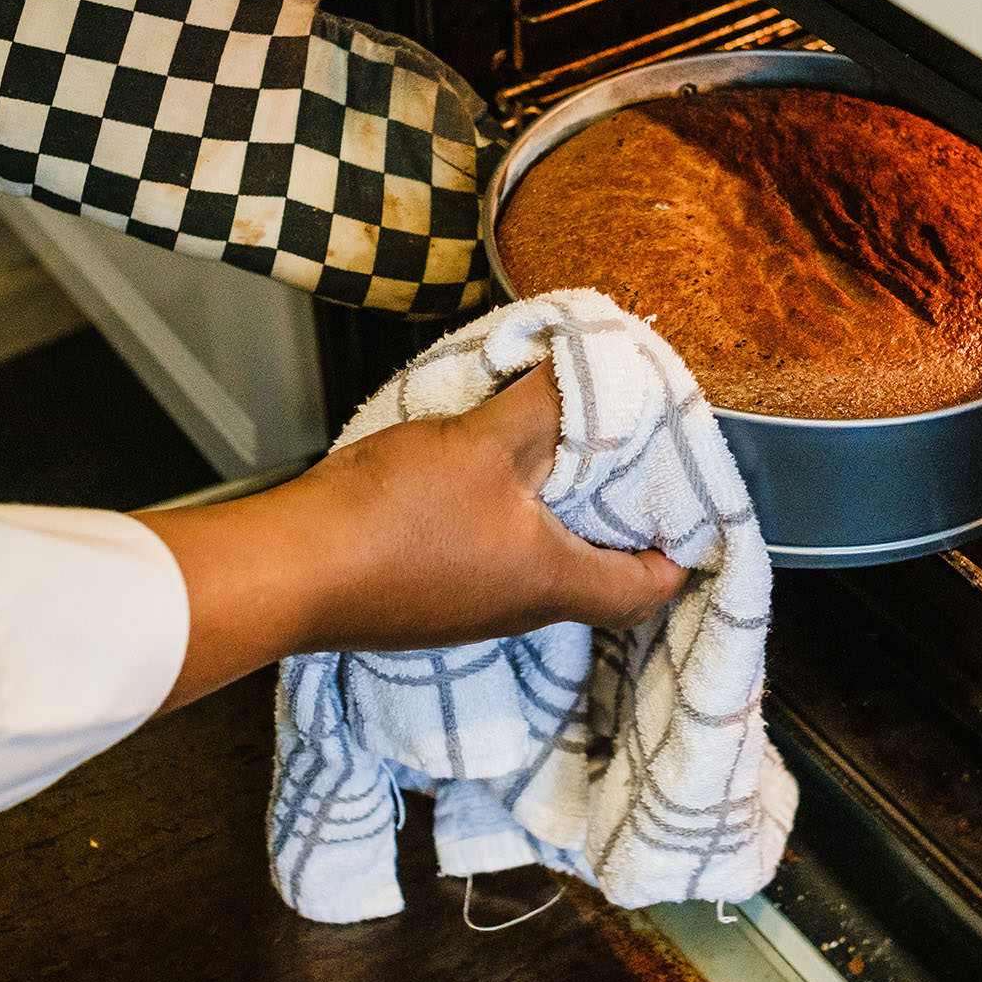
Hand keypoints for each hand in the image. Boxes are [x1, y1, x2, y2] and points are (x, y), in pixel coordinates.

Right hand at [135, 364, 686, 710]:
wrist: (288, 571)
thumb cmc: (394, 518)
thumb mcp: (485, 443)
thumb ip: (546, 406)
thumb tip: (590, 368)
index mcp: (553, 583)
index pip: (648, 590)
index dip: (682, 553)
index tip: (693, 512)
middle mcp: (516, 611)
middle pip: (594, 579)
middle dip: (617, 525)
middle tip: (625, 465)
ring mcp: (463, 612)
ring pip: (535, 568)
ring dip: (553, 519)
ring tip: (554, 456)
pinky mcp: (419, 600)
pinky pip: (483, 563)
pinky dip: (500, 523)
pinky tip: (477, 477)